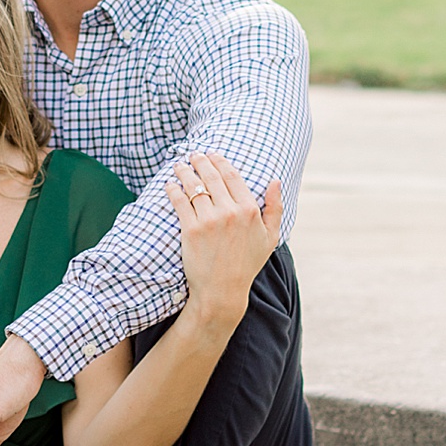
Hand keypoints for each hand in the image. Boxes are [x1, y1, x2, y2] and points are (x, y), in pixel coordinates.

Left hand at [165, 155, 281, 333]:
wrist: (222, 290)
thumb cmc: (247, 264)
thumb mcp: (270, 237)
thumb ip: (275, 207)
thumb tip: (276, 181)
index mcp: (249, 210)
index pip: (232, 176)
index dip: (220, 162)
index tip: (212, 155)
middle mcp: (229, 212)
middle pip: (211, 177)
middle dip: (200, 161)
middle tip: (193, 155)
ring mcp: (209, 221)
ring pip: (193, 186)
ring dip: (184, 171)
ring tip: (179, 165)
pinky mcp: (190, 230)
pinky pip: (179, 202)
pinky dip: (173, 189)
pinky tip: (170, 184)